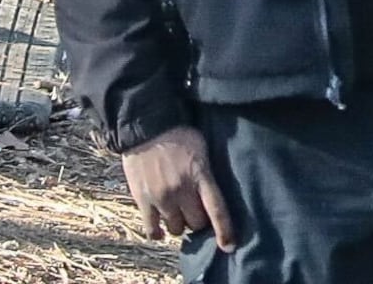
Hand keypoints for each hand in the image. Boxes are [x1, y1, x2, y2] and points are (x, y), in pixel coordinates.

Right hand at [120, 125, 235, 247]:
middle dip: (199, 221)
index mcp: (201, 175)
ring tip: (179, 214)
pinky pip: (151, 228)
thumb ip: (208, 172)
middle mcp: (182, 190)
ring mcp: (161, 197)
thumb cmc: (180, 134)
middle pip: (196, 223)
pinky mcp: (143, 200)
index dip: (224, 231)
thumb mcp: (203, 148)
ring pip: (176, 228)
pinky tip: (161, 231)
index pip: (217, 210)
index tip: (229, 246)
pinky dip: (157, 233)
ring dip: (179, 224)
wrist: (147, 126)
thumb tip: (216, 191)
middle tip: (197, 213)